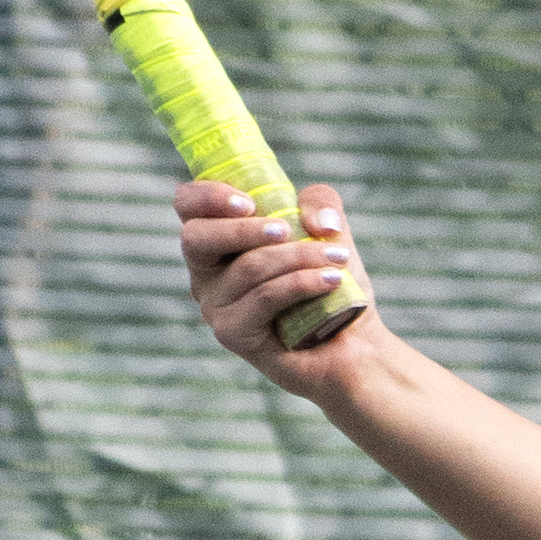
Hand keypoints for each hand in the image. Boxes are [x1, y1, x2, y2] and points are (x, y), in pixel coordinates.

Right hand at [177, 176, 382, 385]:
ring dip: (298, 256)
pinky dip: (302, 283)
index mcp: (219, 238)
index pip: (187, 205)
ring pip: (247, 267)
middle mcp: (206, 272)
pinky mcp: (231, 333)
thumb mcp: (329, 229)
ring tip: (336, 259)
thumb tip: (317, 222)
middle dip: (246, 229)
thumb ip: (321, 202)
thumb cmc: (332, 281)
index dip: (208, 195)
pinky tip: (331, 280)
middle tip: (287, 230)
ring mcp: (215, 305)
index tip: (249, 202)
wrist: (353, 344)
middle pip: (197, 237)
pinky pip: (264, 297)